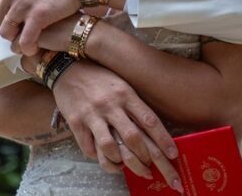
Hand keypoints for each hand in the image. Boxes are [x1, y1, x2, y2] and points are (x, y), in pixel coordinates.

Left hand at [0, 0, 81, 55]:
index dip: (7, 16)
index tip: (20, 19)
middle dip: (10, 30)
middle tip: (25, 31)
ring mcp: (24, 2)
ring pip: (7, 33)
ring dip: (16, 41)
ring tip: (28, 41)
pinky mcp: (38, 15)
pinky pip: (24, 41)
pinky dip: (27, 48)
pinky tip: (33, 49)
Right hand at [51, 62, 181, 190]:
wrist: (66, 67)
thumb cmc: (100, 78)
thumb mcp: (122, 85)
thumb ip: (135, 106)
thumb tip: (153, 132)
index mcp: (126, 94)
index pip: (150, 120)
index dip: (164, 140)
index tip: (174, 155)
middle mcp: (111, 105)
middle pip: (134, 138)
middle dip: (148, 160)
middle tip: (157, 173)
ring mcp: (92, 115)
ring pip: (111, 147)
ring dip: (122, 162)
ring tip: (129, 167)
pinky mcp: (76, 123)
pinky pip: (89, 149)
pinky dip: (100, 158)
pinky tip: (108, 160)